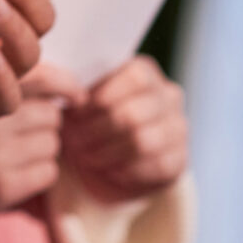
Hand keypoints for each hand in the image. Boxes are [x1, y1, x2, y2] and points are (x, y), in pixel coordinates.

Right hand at [0, 48, 70, 220]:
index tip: (75, 94)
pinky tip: (15, 168)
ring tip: (13, 147)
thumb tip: (50, 65)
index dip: (64, 84)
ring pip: (52, 144)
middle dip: (44, 119)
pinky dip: (39, 170)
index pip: (38, 78)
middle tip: (21, 126)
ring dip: (41, 145)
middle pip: (50, 115)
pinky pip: (47, 172)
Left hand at [59, 55, 187, 204]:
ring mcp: (179, 128)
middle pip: (134, 114)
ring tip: (85, 156)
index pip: (135, 77)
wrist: (105, 159)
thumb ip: (75, 86)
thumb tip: (64, 89)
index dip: (101, 97)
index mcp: (145, 72)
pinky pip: (155, 166)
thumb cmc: (87, 119)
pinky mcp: (179, 160)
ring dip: (107, 152)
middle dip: (96, 130)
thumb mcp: (79, 99)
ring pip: (143, 142)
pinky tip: (109, 169)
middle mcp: (169, 96)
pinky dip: (126, 170)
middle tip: (73, 141)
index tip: (74, 112)